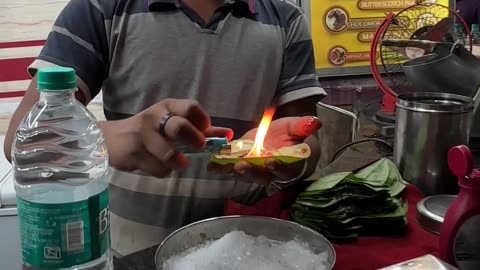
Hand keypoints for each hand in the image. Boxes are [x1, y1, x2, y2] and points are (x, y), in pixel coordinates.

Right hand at [101, 99, 232, 177]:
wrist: (111, 139)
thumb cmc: (150, 131)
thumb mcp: (172, 123)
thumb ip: (200, 130)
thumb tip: (228, 134)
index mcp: (168, 106)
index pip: (191, 107)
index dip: (203, 122)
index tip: (205, 133)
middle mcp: (155, 117)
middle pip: (180, 127)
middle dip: (194, 140)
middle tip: (198, 148)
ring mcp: (142, 135)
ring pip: (168, 153)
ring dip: (177, 162)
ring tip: (179, 164)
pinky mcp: (133, 153)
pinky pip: (157, 168)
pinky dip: (162, 171)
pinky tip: (157, 165)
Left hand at [209, 116, 320, 183]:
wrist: (281, 136)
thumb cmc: (293, 134)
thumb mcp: (298, 126)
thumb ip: (305, 126)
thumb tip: (315, 123)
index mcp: (290, 165)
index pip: (286, 170)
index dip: (279, 168)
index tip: (271, 161)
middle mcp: (271, 172)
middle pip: (262, 177)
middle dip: (250, 172)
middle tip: (240, 166)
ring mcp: (256, 170)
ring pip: (245, 175)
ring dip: (232, 172)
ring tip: (219, 167)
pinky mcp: (242, 164)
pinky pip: (232, 168)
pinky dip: (222, 167)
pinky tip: (212, 165)